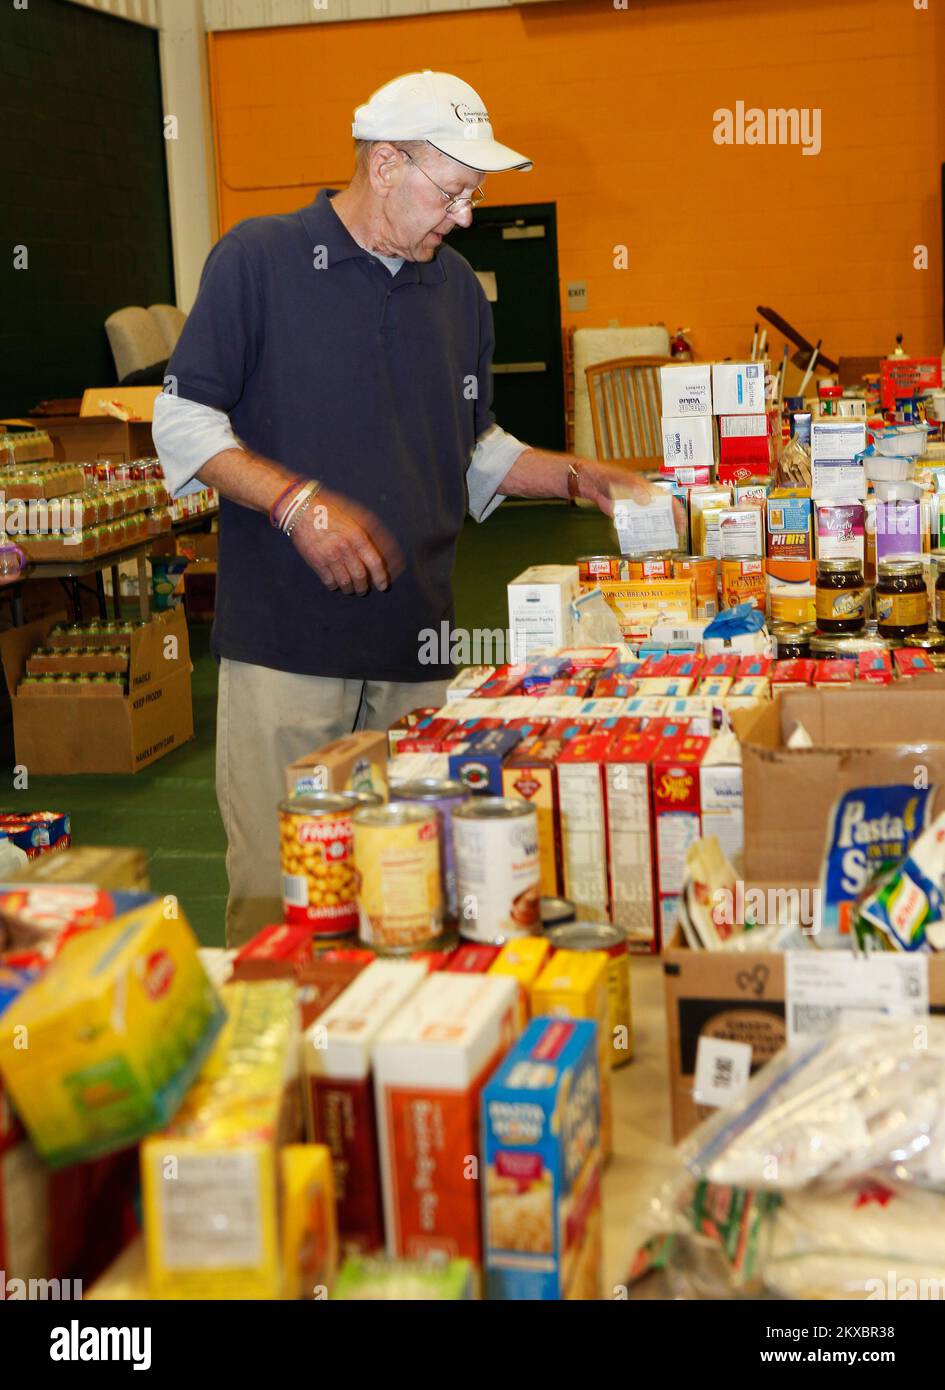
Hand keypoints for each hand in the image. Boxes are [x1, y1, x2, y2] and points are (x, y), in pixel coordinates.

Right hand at [287, 487, 403, 594]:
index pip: (374, 563)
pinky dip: (334, 586)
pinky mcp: (316, 562)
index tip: (382, 586)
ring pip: (345, 582)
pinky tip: (336, 584)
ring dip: (350, 589)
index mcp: (358, 536)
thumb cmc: (332, 511)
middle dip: (363, 587)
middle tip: (363, 590)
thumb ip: (372, 532)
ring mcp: (330, 556)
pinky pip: (329, 581)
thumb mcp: (356, 516)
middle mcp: (345, 547)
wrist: (303, 510)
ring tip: (350, 589)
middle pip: (360, 576)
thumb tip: (386, 549)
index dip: (380, 577)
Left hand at [576, 460, 685, 533]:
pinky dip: (639, 533)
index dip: (677, 511)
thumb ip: (635, 490)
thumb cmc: (611, 478)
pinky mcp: (626, 517)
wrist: (593, 485)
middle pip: (662, 513)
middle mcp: (645, 501)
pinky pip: (635, 526)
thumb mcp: (625, 481)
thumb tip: (646, 501)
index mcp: (649, 490)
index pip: (669, 500)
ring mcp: (636, 510)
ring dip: (655, 531)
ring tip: (660, 541)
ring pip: (649, 521)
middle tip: (674, 536)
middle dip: (669, 525)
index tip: (682, 523)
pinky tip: (642, 541)